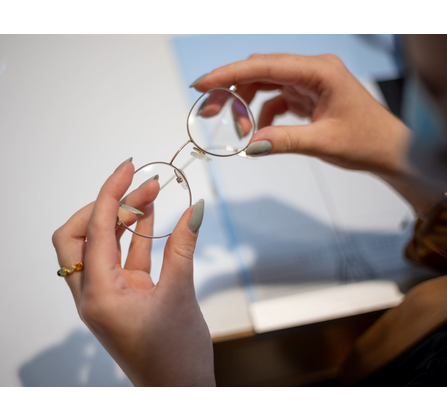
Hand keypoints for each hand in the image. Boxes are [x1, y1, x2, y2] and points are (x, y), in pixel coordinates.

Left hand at [52, 160, 214, 386]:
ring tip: (151, 191)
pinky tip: (151, 215)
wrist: (179, 391)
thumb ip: (183, 248)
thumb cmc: (174, 357)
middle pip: (79, 236)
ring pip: (102, 245)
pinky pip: (123, 258)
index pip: (96, 231)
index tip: (127, 167)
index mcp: (98, 296)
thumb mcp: (180, 295)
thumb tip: (194, 210)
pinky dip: (136, 235)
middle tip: (140, 186)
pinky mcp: (123, 295)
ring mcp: (107, 295)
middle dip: (107, 206)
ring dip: (124, 217)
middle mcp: (93, 294)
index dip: (111, 193)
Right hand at [193, 53, 441, 213]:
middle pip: (260, 71)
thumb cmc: (367, 141)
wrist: (389, 151)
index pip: (265, 66)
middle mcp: (312, 70)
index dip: (229, 74)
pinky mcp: (307, 95)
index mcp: (320, 71)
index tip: (203, 84)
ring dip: (244, 102)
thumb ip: (284, 140)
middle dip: (231, 89)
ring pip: (264, 83)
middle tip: (208, 111)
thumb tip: (249, 145)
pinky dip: (261, 114)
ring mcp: (309, 82)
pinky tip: (258, 131)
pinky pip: (275, 98)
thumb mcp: (323, 142)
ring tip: (234, 126)